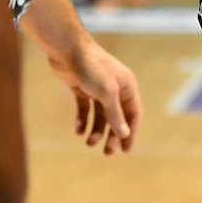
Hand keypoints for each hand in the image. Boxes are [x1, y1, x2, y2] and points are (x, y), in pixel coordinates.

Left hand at [46, 35, 141, 154]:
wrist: (68, 49)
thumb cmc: (92, 68)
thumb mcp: (107, 93)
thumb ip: (115, 114)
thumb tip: (124, 133)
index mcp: (127, 86)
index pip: (133, 114)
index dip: (131, 132)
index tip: (126, 150)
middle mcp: (115, 88)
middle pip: (117, 117)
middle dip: (112, 135)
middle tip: (107, 153)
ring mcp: (97, 88)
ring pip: (100, 115)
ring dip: (96, 130)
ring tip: (89, 143)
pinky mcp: (82, 88)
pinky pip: (85, 109)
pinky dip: (82, 120)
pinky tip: (78, 130)